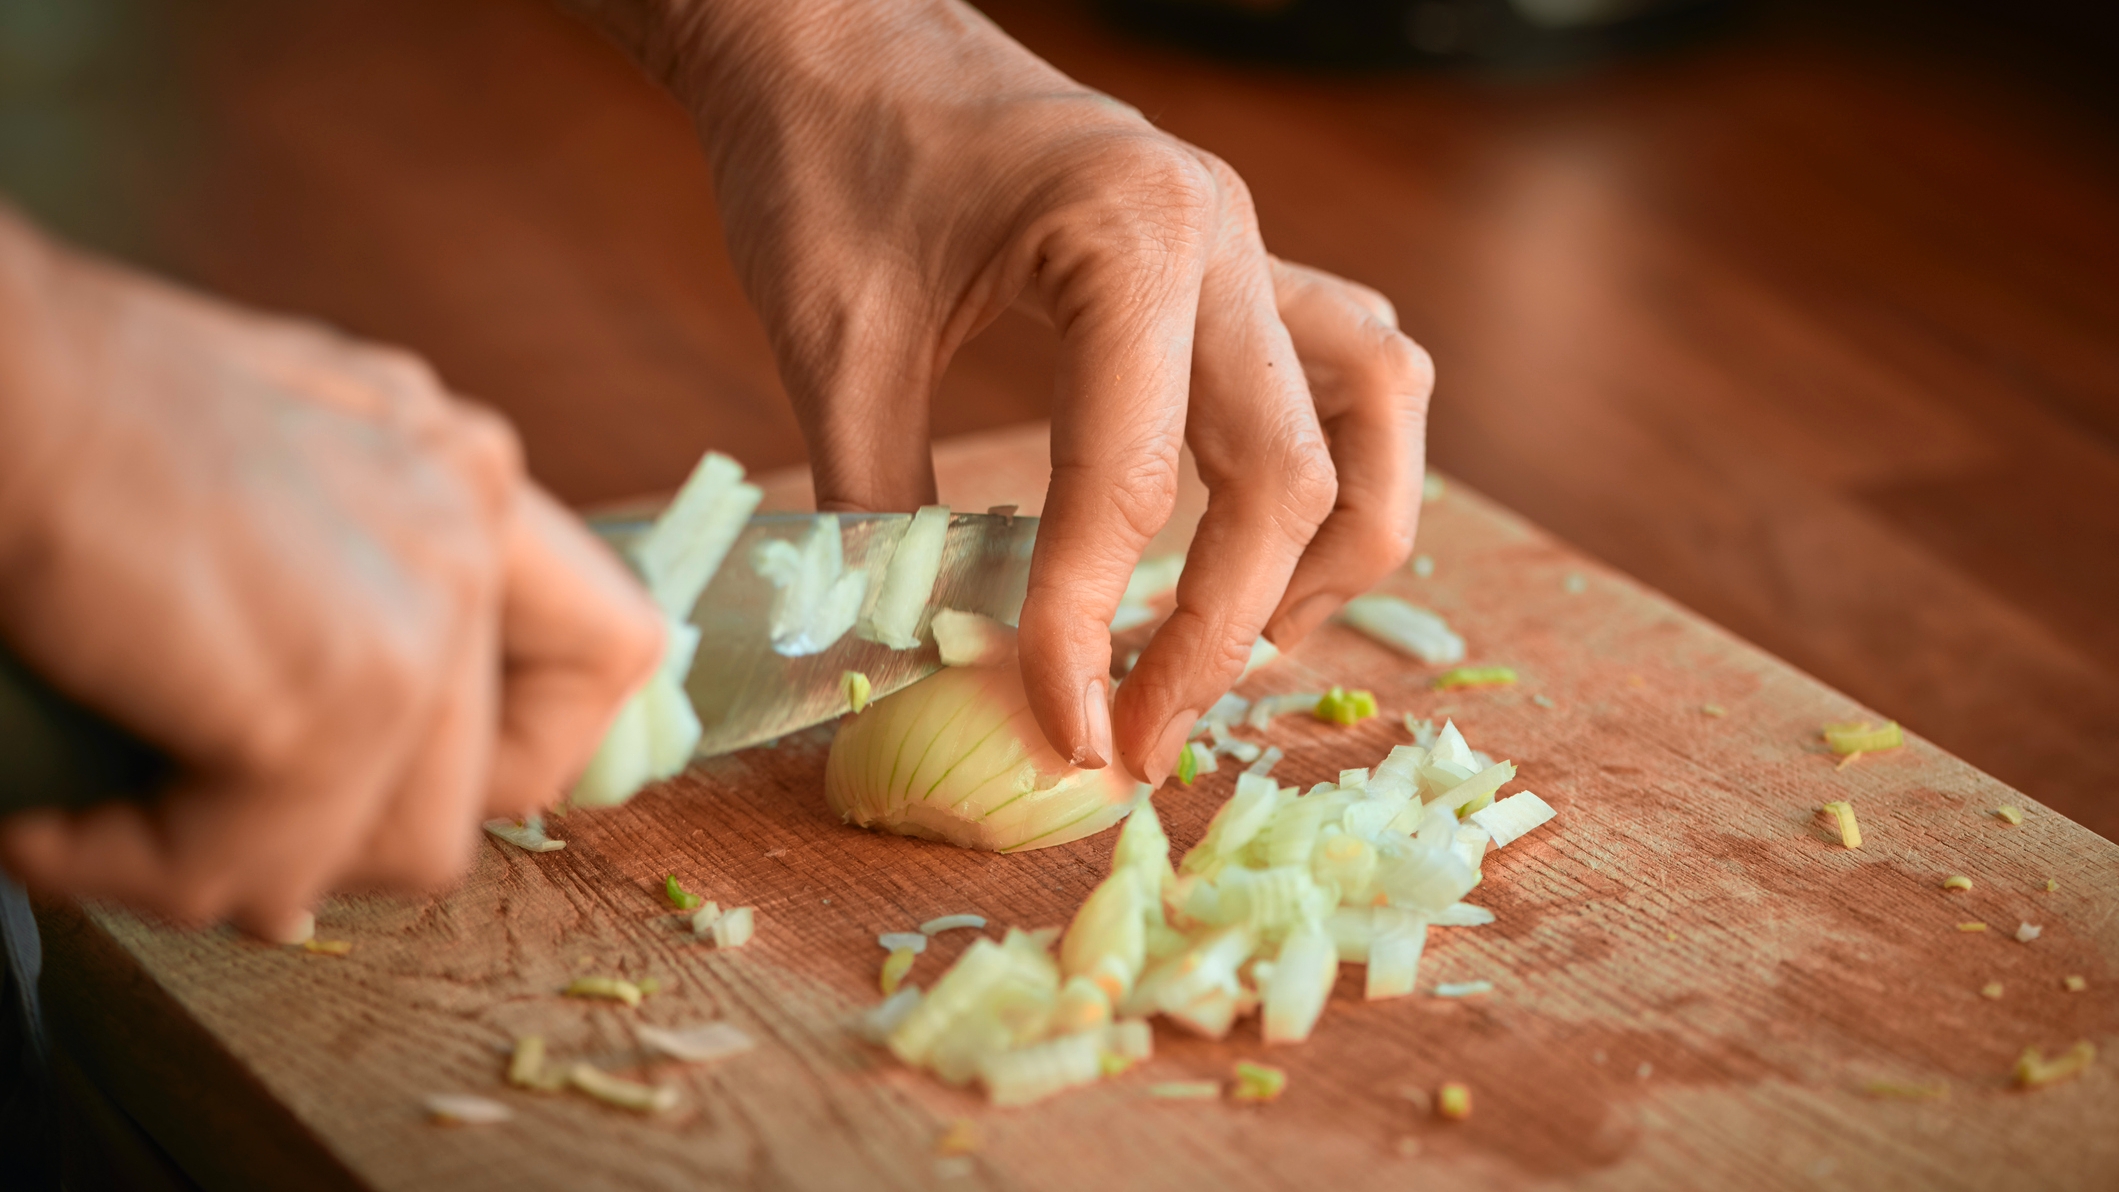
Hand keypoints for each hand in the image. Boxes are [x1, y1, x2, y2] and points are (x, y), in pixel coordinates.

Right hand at [0, 206, 663, 937]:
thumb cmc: (54, 419)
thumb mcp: (248, 480)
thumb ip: (333, 600)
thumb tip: (328, 837)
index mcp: (460, 472)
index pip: (609, 654)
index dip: (522, 758)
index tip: (394, 796)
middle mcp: (470, 522)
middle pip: (485, 792)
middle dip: (332, 839)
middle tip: (193, 818)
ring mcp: (424, 603)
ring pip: (395, 853)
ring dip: (237, 865)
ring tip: (109, 814)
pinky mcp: (343, 690)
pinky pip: (260, 870)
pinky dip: (134, 874)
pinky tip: (49, 821)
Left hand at [584, 0, 1432, 782]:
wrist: (835, 26)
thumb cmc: (821, 156)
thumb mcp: (832, 340)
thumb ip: (883, 506)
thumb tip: (928, 662)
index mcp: (1126, 234)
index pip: (1131, 482)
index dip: (1093, 630)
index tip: (1064, 735)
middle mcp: (1222, 234)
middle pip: (1293, 476)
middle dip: (1221, 634)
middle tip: (1137, 739)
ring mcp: (1247, 241)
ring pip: (1380, 411)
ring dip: (1328, 551)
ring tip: (1237, 645)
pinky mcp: (1237, 260)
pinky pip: (1350, 368)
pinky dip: (1329, 467)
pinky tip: (1252, 537)